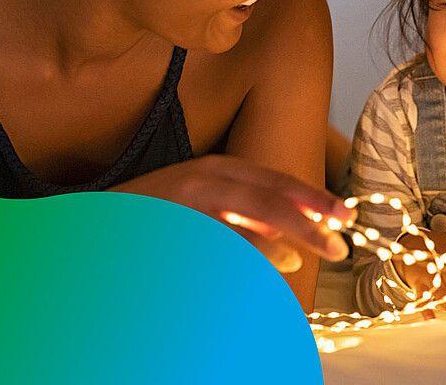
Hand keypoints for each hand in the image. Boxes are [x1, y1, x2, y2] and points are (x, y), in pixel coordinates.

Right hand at [108, 154, 353, 272]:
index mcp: (217, 169)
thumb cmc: (160, 209)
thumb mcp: (207, 197)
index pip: (275, 182)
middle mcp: (204, 183)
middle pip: (269, 203)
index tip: (344, 216)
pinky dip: (241, 265)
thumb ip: (248, 212)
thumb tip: (294, 242)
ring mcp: (187, 210)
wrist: (100, 219)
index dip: (313, 199)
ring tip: (291, 266)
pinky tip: (254, 276)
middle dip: (308, 226)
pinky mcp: (175, 234)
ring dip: (274, 254)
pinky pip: (218, 254)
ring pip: (245, 232)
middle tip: (337, 247)